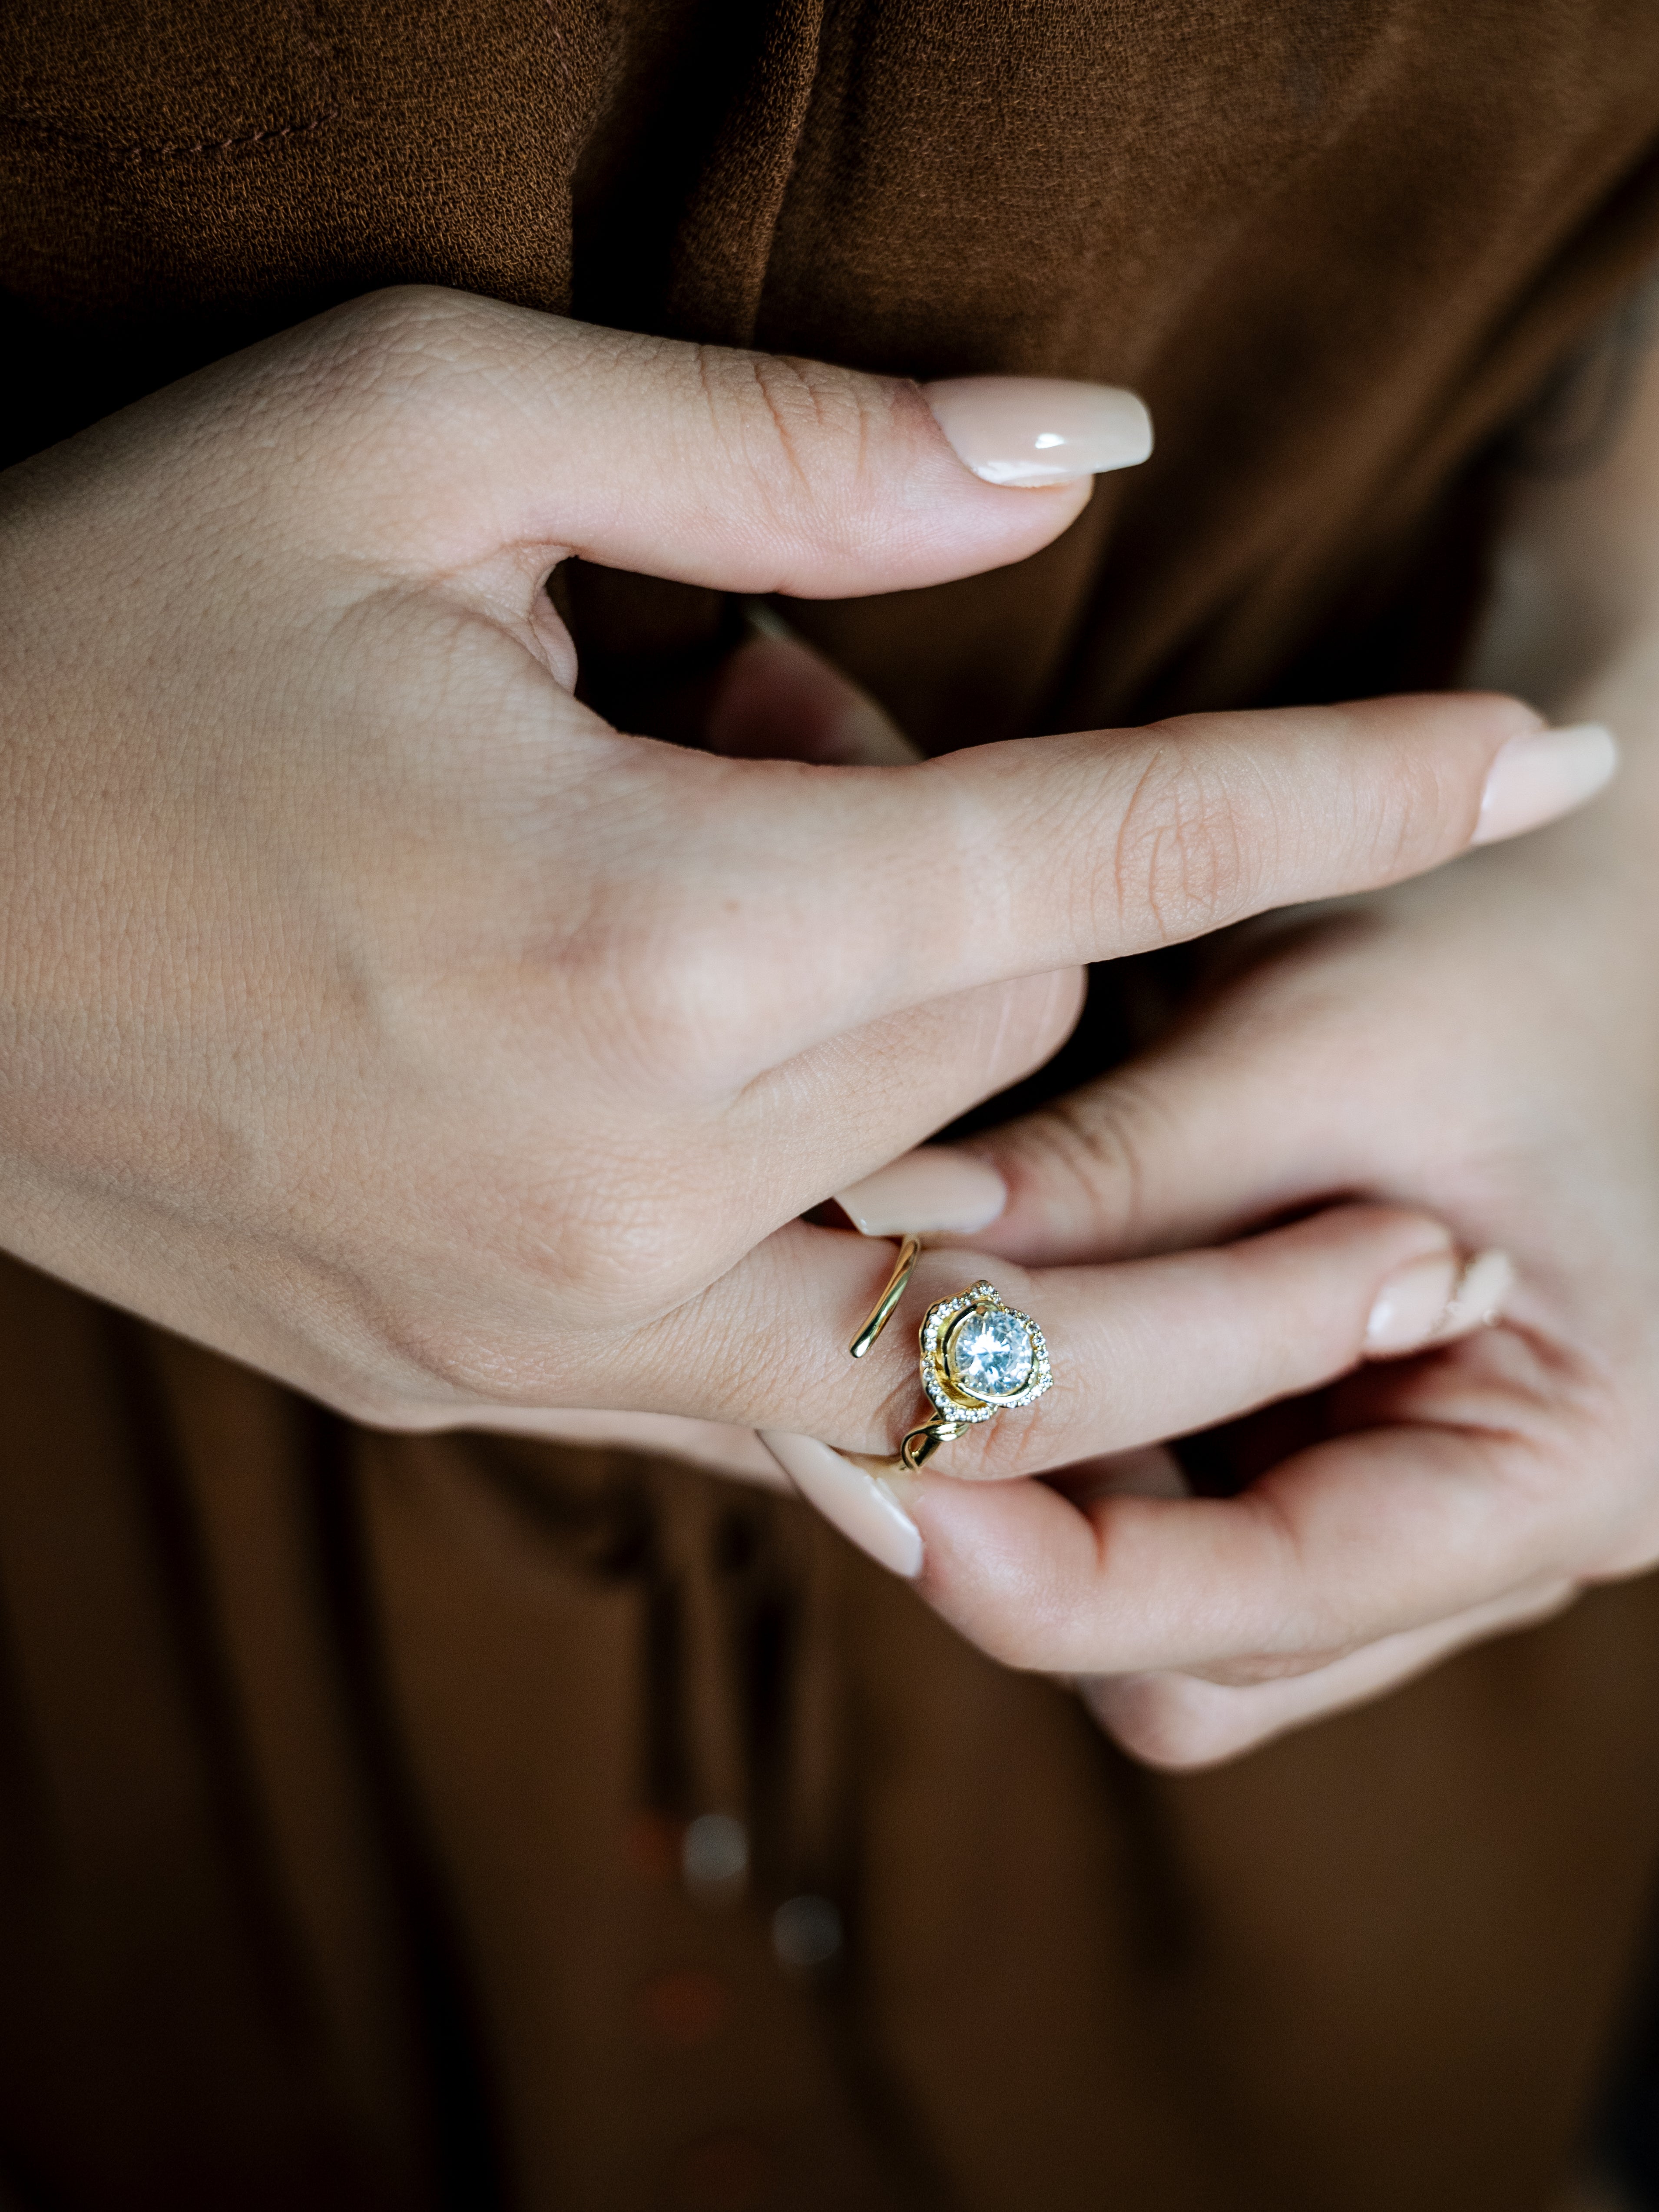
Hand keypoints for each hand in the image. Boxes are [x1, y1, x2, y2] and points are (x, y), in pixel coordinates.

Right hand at [0, 286, 1599, 1449]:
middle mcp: (624, 1174)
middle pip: (1004, 1061)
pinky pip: (794, 1419)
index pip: (1091, 863)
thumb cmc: (101, 622)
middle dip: (1011, 913)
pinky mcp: (487, 1381)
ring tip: (1357, 1247)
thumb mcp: (416, 434)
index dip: (1337, 795)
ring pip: (963, 1309)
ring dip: (1150, 1264)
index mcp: (634, 924)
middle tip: (812, 755)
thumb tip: (1078, 453)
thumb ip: (782, 451)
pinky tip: (1042, 1357)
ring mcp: (556, 1318)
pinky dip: (935, 1382)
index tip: (1528, 771)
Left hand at [860, 482, 1655, 1765]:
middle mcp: (1498, 1536)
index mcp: (1565, 1467)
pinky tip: (1016, 1327)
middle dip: (1027, 1541)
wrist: (1608, 915)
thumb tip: (882, 1254)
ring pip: (1170, 1613)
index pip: (1260, 1608)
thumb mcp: (1318, 1044)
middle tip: (864, 1393)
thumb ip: (1117, 1178)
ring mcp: (1414, 1507)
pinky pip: (1178, 1522)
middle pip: (1199, 1648)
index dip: (1045, 1576)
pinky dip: (1082, 1447)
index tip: (871, 1473)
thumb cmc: (1512, 946)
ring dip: (1045, 1498)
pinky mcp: (1338, 1453)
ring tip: (938, 1337)